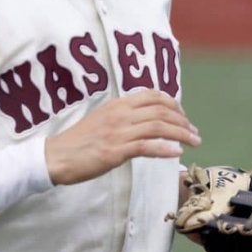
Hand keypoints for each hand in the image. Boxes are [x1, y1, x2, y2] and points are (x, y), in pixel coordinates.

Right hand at [44, 89, 200, 184]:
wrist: (57, 156)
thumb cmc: (79, 142)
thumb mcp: (102, 120)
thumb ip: (123, 117)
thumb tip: (146, 121)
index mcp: (117, 104)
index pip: (153, 95)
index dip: (173, 104)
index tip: (183, 116)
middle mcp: (120, 114)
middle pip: (161, 110)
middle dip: (183, 120)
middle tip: (194, 132)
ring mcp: (118, 132)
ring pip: (158, 126)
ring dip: (181, 134)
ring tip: (194, 142)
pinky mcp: (115, 151)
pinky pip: (147, 146)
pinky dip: (165, 149)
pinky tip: (177, 153)